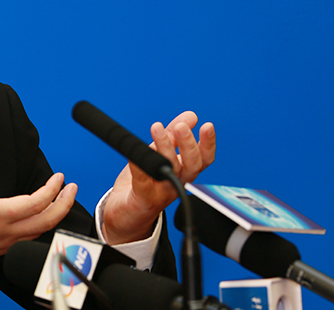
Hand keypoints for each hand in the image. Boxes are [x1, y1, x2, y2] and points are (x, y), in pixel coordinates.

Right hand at [0, 136, 77, 265]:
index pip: (36, 203)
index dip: (52, 189)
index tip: (59, 178)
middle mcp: (4, 233)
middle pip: (46, 222)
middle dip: (64, 204)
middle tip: (71, 189)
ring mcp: (3, 245)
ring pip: (38, 233)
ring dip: (53, 216)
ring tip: (60, 201)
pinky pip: (27, 240)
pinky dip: (39, 227)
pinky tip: (38, 218)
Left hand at [101, 111, 215, 244]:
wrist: (125, 217)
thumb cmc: (145, 184)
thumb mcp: (160, 154)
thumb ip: (174, 136)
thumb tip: (191, 116)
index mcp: (183, 172)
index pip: (203, 158)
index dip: (208, 143)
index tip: (207, 126)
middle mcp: (176, 183)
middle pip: (192, 165)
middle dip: (188, 144)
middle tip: (180, 126)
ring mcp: (161, 192)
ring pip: (169, 170)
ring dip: (164, 147)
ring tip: (157, 128)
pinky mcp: (142, 198)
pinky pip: (143, 181)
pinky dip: (139, 166)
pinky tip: (134, 153)